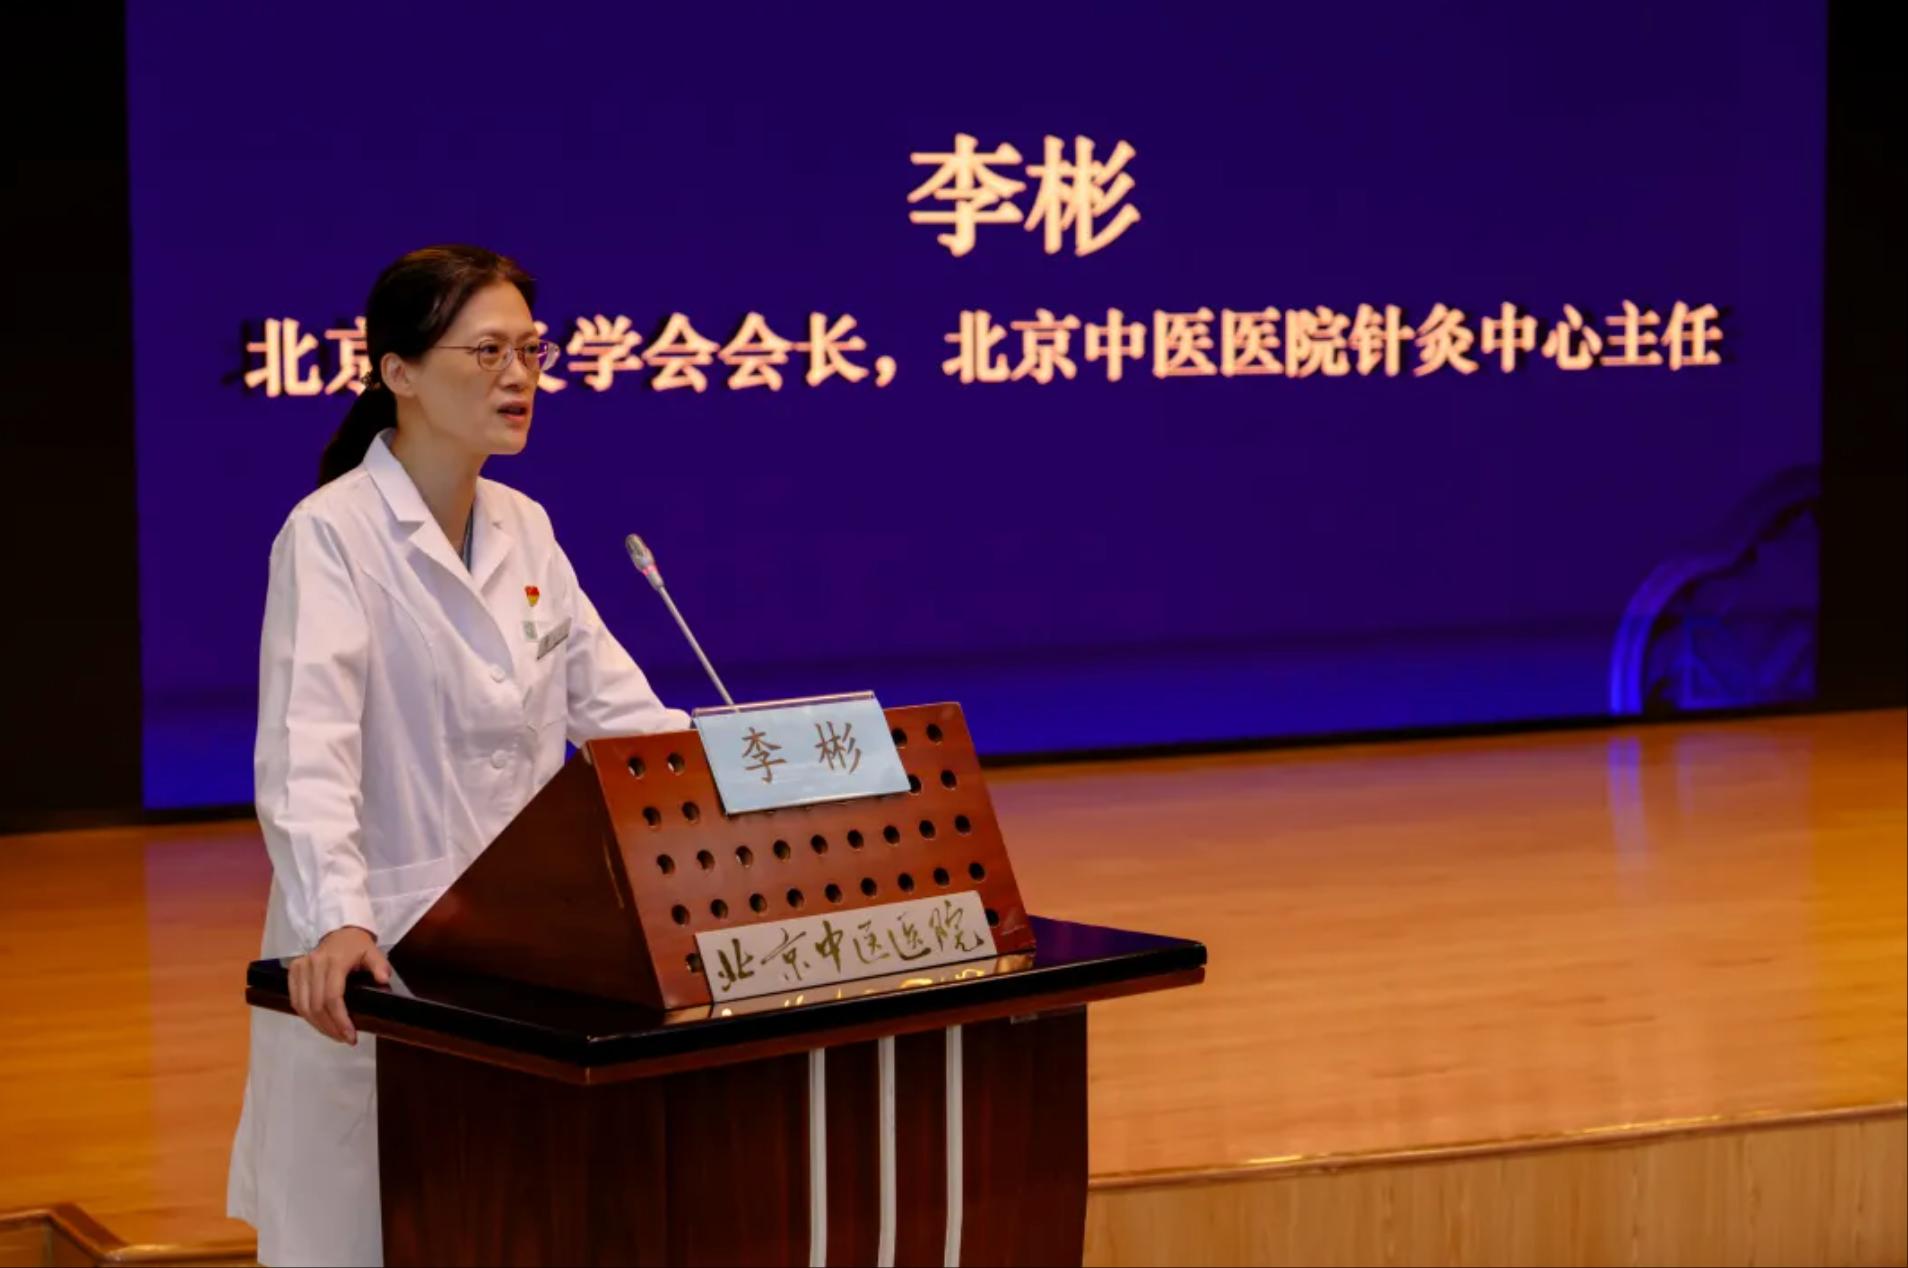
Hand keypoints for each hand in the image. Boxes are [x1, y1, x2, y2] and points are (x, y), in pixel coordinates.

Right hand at [288, 925, 390, 1045]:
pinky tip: (319, 1024)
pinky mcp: (293, 971)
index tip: (350, 1036)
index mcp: (334, 961)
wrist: (340, 931)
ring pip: (303, 1006)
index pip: (332, 997)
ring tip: (334, 1035)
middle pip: (316, 1005)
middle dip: (330, 1027)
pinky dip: (306, 1016)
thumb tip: (383, 979)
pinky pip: (295, 1000)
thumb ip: (379, 965)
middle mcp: (313, 964)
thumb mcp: (373, 952)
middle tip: (345, 1039)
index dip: (340, 1020)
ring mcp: (300, 967)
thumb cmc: (357, 945)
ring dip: (317, 1025)